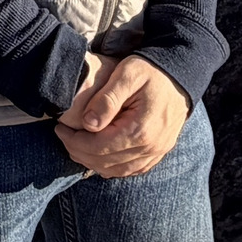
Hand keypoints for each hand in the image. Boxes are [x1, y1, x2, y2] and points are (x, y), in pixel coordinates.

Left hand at [57, 53, 188, 180]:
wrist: (181, 73)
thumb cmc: (152, 70)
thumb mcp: (127, 74)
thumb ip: (107, 99)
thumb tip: (88, 124)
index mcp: (141, 130)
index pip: (98, 147)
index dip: (74, 141)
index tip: (60, 129)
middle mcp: (151, 147)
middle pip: (105, 162)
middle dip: (79, 152)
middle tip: (64, 137)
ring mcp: (157, 152)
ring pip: (117, 171)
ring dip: (93, 162)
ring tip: (77, 146)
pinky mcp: (159, 152)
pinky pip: (132, 169)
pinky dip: (112, 167)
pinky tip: (99, 156)